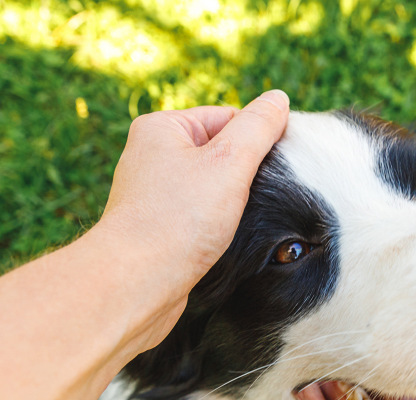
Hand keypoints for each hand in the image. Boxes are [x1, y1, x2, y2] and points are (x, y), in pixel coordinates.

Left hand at [91, 90, 289, 352]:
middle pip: (221, 153)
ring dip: (233, 204)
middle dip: (246, 175)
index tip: (280, 170)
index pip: (229, 118)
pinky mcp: (158, 228)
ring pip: (212, 188)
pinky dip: (216, 226)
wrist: (136, 283)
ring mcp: (153, 194)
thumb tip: (278, 99)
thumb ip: (258, 127)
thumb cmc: (178, 220)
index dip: (259, 142)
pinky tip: (225, 241)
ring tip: (240, 222)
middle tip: (261, 199)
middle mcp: (151, 156)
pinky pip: (199, 216)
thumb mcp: (229, 163)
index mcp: (162, 128)